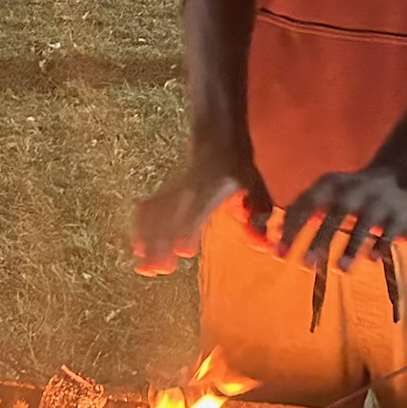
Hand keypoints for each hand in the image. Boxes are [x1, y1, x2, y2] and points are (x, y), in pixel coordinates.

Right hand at [132, 145, 270, 276]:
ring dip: (149, 241)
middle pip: (170, 219)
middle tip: (158, 270)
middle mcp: (189, 191)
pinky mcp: (166, 192)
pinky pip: (150, 208)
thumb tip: (267, 249)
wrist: (216, 137)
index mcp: (211, 190)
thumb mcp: (254, 186)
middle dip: (162, 244)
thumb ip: (259, 218)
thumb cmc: (238, 165)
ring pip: (156, 216)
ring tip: (143, 267)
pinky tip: (138, 246)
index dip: (190, 230)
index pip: (197, 212)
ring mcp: (175, 190)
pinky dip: (142, 227)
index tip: (185, 251)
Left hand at [275, 161, 406, 270]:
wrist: (398, 176)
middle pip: (335, 215)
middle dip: (320, 239)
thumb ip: (300, 210)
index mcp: (331, 184)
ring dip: (351, 247)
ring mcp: (378, 202)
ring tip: (339, 269)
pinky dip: (379, 245)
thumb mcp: (326, 191)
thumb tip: (269, 237)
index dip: (292, 228)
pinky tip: (371, 260)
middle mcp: (354, 190)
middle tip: (306, 264)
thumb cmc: (349, 191)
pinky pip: (388, 232)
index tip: (280, 253)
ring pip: (363, 225)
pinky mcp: (399, 215)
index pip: (307, 204)